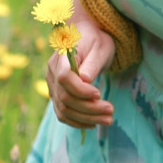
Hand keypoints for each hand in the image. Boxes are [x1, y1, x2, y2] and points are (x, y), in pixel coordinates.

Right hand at [46, 11, 115, 128]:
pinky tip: (94, 123)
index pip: (64, 78)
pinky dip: (77, 121)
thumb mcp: (100, 47)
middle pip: (65, 97)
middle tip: (110, 111)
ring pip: (64, 109)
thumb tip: (85, 80)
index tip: (99, 94)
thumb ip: (92, 63)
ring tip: (108, 120)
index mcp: (61, 56)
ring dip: (86, 118)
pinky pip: (62, 113)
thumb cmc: (95, 41)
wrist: (86, 39)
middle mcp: (52, 72)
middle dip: (89, 109)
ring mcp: (52, 85)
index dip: (80, 90)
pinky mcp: (56, 94)